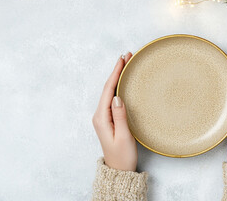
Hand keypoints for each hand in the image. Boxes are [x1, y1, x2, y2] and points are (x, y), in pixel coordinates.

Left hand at [92, 52, 136, 170]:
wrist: (119, 171)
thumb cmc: (122, 156)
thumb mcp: (123, 137)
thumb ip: (120, 116)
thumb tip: (118, 97)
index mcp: (101, 118)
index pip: (108, 90)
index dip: (115, 73)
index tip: (122, 59)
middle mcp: (100, 115)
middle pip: (108, 88)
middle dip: (117, 71)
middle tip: (127, 56)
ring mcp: (103, 117)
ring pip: (110, 92)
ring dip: (117, 77)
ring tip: (126, 64)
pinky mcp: (109, 119)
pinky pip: (112, 98)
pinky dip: (118, 87)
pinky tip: (124, 82)